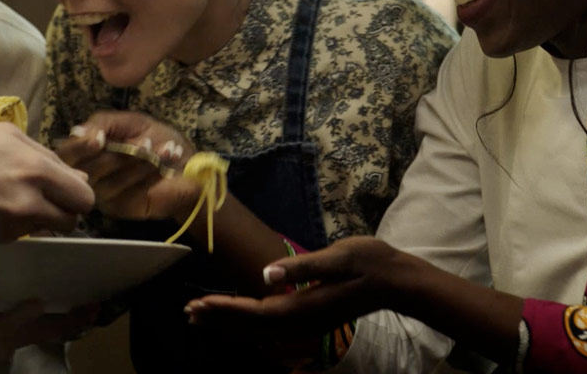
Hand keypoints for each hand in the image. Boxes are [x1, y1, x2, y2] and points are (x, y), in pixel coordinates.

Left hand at [0, 123, 95, 242]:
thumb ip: (30, 225)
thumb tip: (52, 217)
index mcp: (28, 204)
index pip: (71, 216)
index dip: (63, 223)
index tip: (52, 223)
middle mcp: (33, 171)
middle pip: (82, 189)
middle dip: (71, 201)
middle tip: (51, 205)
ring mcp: (22, 145)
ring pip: (61, 164)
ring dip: (52, 178)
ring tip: (27, 184)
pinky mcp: (9, 129)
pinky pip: (35, 147)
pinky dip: (30, 160)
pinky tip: (9, 166)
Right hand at [56, 110, 199, 221]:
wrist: (185, 162)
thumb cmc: (154, 138)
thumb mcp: (129, 122)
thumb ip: (103, 123)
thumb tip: (78, 132)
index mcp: (86, 152)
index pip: (67, 154)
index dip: (80, 147)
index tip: (100, 139)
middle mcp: (89, 175)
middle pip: (91, 168)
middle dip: (122, 153)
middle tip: (147, 142)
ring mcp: (104, 195)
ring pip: (113, 182)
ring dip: (143, 163)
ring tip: (166, 149)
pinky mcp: (122, 208)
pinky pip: (132, 192)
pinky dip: (152, 175)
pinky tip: (167, 163)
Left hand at [184, 236, 407, 337]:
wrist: (398, 280)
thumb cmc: (369, 262)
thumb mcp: (338, 257)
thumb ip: (302, 267)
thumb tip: (267, 273)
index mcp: (306, 306)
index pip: (256, 312)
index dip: (226, 308)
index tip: (199, 303)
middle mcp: (304, 322)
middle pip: (253, 326)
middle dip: (219, 319)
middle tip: (188, 311)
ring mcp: (308, 324)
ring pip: (260, 330)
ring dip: (229, 323)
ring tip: (202, 316)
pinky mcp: (312, 320)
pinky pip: (272, 328)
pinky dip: (248, 324)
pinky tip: (237, 319)